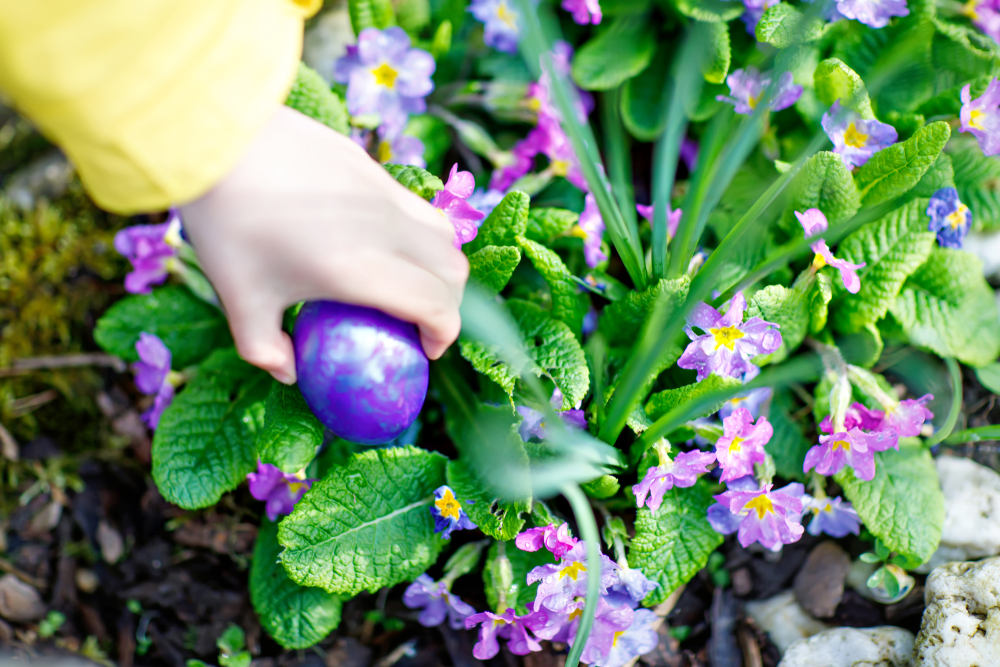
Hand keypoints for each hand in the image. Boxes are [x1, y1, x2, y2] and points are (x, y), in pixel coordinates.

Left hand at [180, 106, 467, 383]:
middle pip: (454, 270)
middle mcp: (387, 229)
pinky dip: (417, 233)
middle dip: (449, 302)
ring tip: (410, 279)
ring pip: (443, 232)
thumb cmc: (227, 224)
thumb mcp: (239, 299)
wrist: (214, 139)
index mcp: (363, 270)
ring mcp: (384, 191)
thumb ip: (264, 349)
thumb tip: (289, 373)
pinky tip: (377, 238)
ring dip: (440, 263)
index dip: (444, 334)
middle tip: (420, 320)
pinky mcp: (371, 166)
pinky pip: (415, 205)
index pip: (437, 305)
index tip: (425, 349)